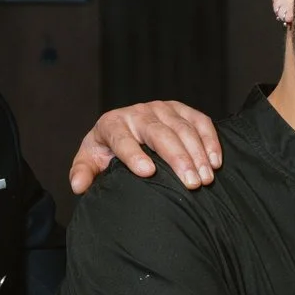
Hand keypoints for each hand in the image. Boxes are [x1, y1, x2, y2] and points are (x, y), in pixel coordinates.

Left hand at [70, 101, 221, 193]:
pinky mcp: (182, 110)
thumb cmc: (107, 151)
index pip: (122, 138)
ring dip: (197, 154)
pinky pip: (200, 121)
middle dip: (177, 158)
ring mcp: (162, 109)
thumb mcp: (91, 161)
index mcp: (112, 124)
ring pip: (183, 128)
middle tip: (191, 184)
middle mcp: (138, 113)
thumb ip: (84, 172)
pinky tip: (215, 162)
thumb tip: (79, 186)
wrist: (124, 128)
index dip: (133, 154)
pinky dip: (210, 140)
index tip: (147, 172)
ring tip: (205, 179)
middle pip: (159, 133)